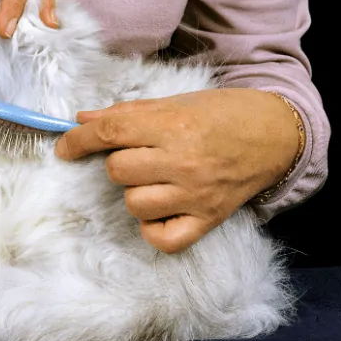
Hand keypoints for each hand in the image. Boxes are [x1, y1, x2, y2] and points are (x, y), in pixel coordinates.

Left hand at [55, 89, 300, 252]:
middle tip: (139, 155)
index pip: (110, 133)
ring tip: (154, 179)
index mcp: (173, 125)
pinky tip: (160, 209)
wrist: (275, 134)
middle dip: (118, 161)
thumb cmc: (222, 113)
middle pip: (117, 170)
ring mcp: (195, 194)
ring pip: (134, 203)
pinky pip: (162, 238)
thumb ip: (126, 113)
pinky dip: (152, 227)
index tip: (64, 146)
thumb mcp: (175, 102)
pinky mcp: (208, 219)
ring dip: (134, 191)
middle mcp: (183, 161)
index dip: (78, 140)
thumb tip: (82, 120)